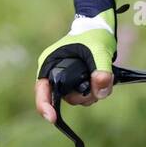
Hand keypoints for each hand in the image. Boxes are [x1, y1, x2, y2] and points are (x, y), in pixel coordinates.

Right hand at [34, 6, 116, 122]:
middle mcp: (55, 73)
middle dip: (81, 97)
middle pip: (63, 97)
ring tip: (103, 82)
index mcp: (50, 64)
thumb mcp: (100, 50)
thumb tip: (100, 92)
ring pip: (76, 98)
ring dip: (90, 95)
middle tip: (97, 88)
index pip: (42, 90)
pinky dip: (94, 93)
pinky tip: (103, 84)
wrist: (101, 27)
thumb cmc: (94, 34)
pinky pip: (84, 94)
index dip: (44, 106)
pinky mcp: (78, 81)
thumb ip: (101, 70)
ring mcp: (67, 78)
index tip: (53, 119)